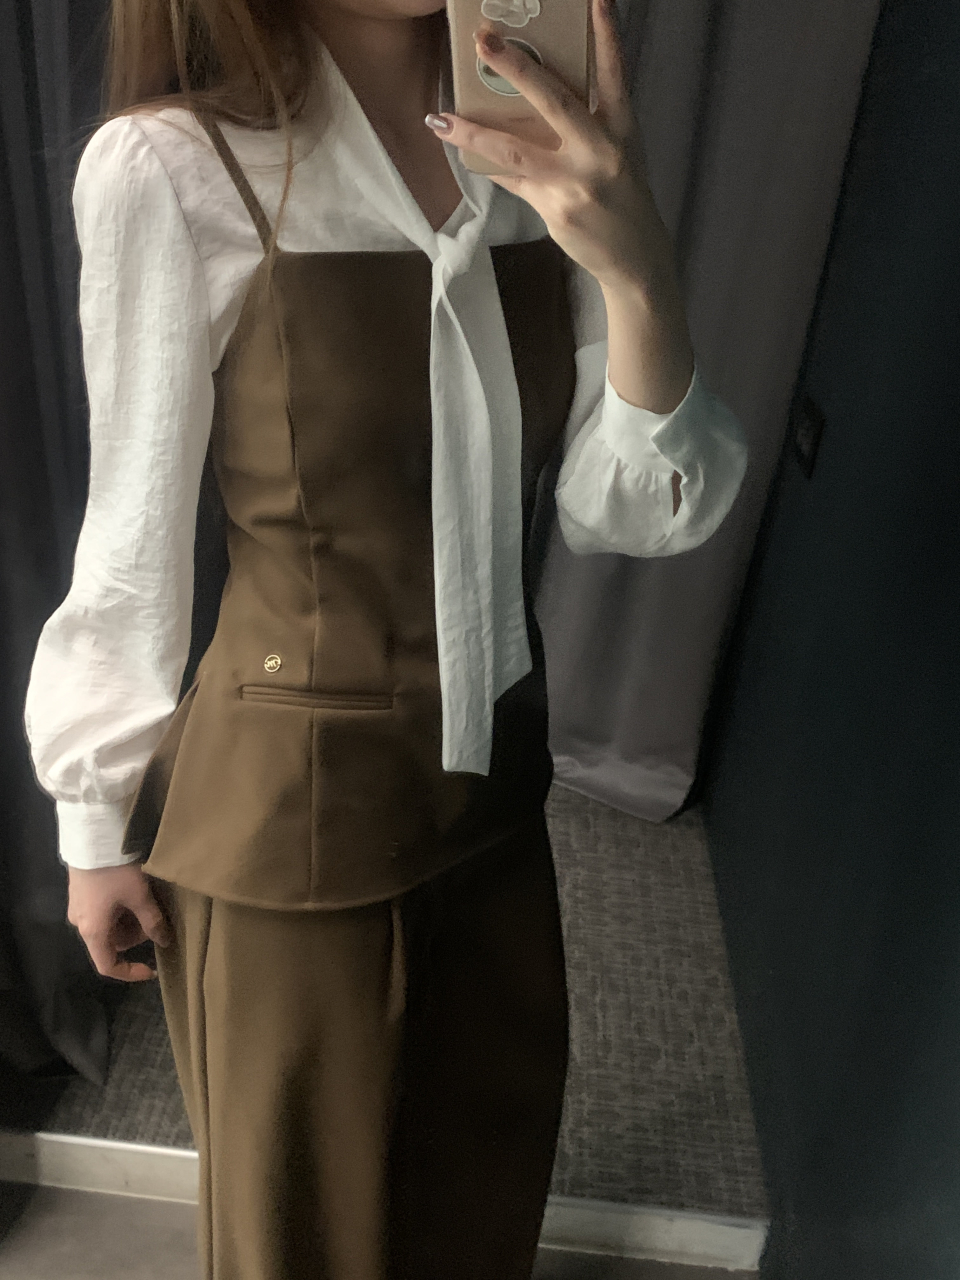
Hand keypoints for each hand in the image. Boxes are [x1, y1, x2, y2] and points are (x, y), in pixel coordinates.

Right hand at [67, 863, 172, 981]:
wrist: (92, 835)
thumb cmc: (115, 870)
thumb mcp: (140, 896)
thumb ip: (153, 922)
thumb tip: (164, 941)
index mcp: (92, 931)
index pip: (108, 965)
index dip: (130, 972)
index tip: (152, 969)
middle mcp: (80, 923)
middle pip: (112, 943)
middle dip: (136, 936)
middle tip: (156, 918)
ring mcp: (78, 907)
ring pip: (108, 926)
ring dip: (129, 921)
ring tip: (148, 901)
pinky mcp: (81, 892)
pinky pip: (102, 912)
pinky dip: (120, 910)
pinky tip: (134, 892)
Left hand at [427, 0, 675, 292]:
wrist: (634, 258)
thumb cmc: (622, 199)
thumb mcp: (618, 155)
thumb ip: (584, 129)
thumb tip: (534, 105)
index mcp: (621, 130)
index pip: (614, 74)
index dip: (605, 35)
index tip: (595, 0)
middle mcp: (601, 152)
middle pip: (553, 101)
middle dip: (517, 68)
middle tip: (486, 41)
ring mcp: (576, 182)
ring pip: (515, 150)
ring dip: (472, 133)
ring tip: (440, 118)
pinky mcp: (555, 209)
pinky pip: (514, 182)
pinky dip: (490, 168)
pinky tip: (464, 155)